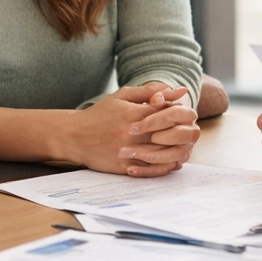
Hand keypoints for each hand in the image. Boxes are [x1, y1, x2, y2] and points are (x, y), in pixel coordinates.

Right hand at [61, 84, 199, 176]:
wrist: (74, 136)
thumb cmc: (100, 114)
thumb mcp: (123, 95)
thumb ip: (151, 91)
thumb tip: (180, 91)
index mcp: (134, 113)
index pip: (169, 113)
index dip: (180, 115)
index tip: (183, 116)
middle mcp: (133, 133)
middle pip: (171, 134)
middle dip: (183, 133)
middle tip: (187, 132)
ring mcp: (129, 152)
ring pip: (165, 154)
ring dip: (178, 150)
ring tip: (182, 146)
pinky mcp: (125, 167)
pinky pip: (152, 170)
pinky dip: (166, 166)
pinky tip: (170, 160)